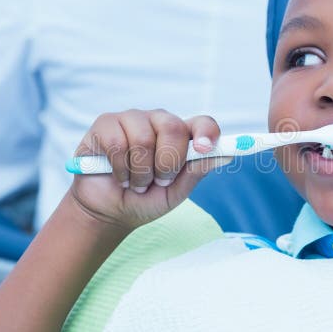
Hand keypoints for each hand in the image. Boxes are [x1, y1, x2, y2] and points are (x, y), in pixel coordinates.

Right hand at [69, 109, 229, 232]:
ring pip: (144, 138)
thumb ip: (196, 172)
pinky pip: (117, 143)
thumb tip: (226, 156)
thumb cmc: (144, 199)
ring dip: (141, 172)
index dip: (207, 132)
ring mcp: (131, 119)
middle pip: (173, 127)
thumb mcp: (175, 193)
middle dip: (167, 163)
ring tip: (136, 182)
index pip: (201, 123)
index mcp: (180, 136)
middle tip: (158, 181)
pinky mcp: (105, 124)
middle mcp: (158, 122)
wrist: (108, 211)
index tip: (205, 149)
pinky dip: (120, 169)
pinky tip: (118, 176)